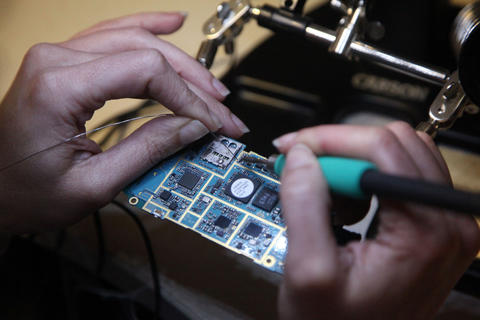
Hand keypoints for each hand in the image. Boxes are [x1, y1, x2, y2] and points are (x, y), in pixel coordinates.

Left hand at [0, 12, 248, 232]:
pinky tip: (173, 23)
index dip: (188, 97)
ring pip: (135, 39)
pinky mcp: (66, 62)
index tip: (212, 124)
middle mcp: (57, 59)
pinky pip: (113, 35)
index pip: (145, 71)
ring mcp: (60, 56)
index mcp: (58, 87)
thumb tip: (193, 126)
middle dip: (193, 84)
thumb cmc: (26, 193)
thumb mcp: (92, 185)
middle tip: (223, 113)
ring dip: (180, 62)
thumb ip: (147, 150)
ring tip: (212, 85)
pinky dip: (148, 28)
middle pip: (146, 51)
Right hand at [274, 122, 479, 318]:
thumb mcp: (307, 271)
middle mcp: (447, 220)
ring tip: (327, 193)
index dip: (329, 140)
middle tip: (304, 170)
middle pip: (394, 142)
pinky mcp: (433, 224)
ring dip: (353, 162)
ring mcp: (445, 222)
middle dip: (340, 149)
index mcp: (425, 230)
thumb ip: (304, 205)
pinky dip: (365, 176)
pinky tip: (347, 204)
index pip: (382, 147)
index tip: (294, 150)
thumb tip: (301, 155)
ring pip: (399, 151)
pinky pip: (402, 173)